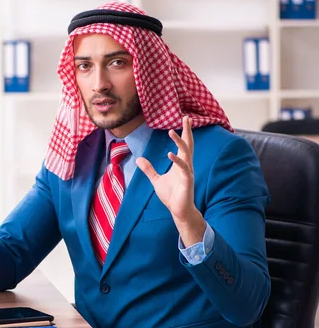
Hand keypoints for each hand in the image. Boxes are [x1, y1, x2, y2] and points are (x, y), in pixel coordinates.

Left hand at [135, 116, 204, 245]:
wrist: (178, 210)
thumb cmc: (171, 195)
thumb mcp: (156, 179)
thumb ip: (149, 169)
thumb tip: (139, 159)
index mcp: (180, 164)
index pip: (184, 145)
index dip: (184, 133)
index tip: (184, 119)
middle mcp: (186, 166)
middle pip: (188, 145)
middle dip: (187, 131)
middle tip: (186, 117)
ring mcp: (187, 173)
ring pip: (186, 153)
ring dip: (179, 142)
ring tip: (172, 132)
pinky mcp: (187, 181)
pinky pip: (183, 168)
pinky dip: (177, 160)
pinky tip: (170, 153)